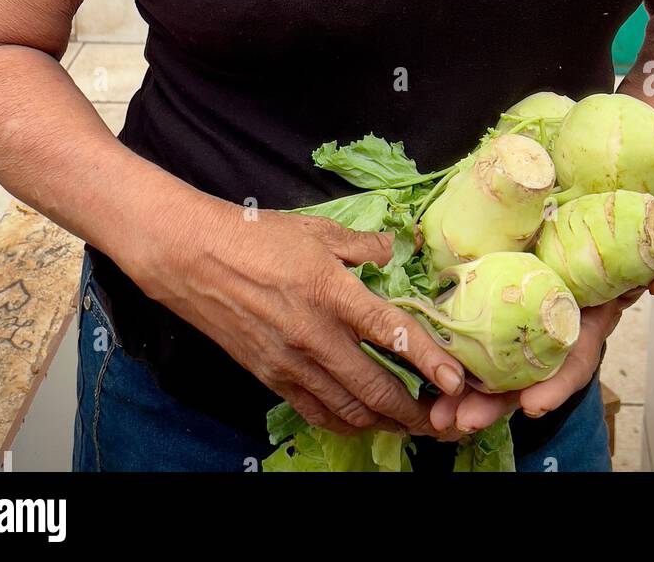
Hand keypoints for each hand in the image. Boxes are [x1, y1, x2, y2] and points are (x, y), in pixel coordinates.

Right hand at [140, 198, 466, 438]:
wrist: (195, 259)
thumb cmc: (257, 237)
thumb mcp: (317, 230)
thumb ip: (361, 245)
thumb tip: (390, 252)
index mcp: (334, 294)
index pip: (394, 334)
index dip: (431, 361)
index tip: (459, 381)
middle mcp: (317, 337)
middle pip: (378, 390)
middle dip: (417, 412)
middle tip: (445, 419)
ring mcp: (293, 364)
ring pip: (350, 410)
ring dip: (386, 423)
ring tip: (413, 424)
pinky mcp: (272, 378)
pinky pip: (318, 412)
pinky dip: (347, 422)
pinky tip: (364, 420)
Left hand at [428, 246, 653, 434]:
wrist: (590, 200)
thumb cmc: (615, 234)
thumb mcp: (649, 250)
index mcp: (584, 321)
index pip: (572, 363)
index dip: (555, 386)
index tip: (532, 406)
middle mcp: (548, 327)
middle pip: (522, 375)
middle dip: (493, 404)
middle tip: (460, 420)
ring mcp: (517, 313)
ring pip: (490, 361)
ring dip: (462, 389)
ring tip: (435, 412)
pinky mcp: (489, 292)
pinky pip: (468, 325)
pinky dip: (447, 345)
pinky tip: (422, 361)